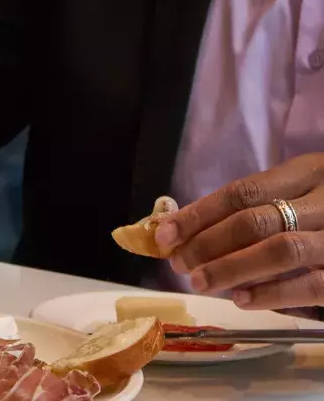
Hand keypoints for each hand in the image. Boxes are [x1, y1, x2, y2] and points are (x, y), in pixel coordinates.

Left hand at [155, 153, 323, 309]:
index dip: (197, 214)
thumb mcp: (302, 194)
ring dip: (232, 269)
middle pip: (256, 219)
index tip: (162, 235)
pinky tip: (242, 299)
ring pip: (282, 250)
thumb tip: (184, 230)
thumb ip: (254, 208)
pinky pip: (312, 284)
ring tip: (202, 282)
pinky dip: (272, 293)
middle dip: (208, 243)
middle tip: (180, 264)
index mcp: (310, 171)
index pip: (242, 191)